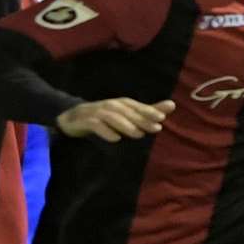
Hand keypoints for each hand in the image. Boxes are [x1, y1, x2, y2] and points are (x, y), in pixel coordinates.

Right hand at [56, 98, 174, 141]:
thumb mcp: (126, 114)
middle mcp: (109, 106)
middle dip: (141, 118)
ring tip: (138, 134)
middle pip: (126, 111)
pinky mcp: (84, 121)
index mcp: (120, 104)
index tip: (162, 118)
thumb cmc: (103, 117)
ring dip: (125, 125)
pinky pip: (95, 125)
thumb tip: (172, 105)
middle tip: (155, 127)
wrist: (71, 118)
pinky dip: (105, 131)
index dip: (148, 110)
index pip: (136, 106)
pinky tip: (115, 139)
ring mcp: (95, 112)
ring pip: (112, 116)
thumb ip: (147, 111)